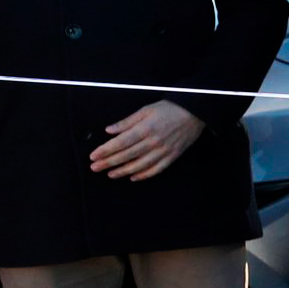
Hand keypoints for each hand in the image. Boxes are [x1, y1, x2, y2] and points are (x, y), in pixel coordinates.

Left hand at [90, 100, 204, 180]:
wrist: (195, 113)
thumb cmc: (169, 109)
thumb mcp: (146, 110)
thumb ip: (127, 122)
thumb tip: (109, 130)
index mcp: (146, 128)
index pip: (121, 142)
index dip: (106, 150)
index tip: (93, 156)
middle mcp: (154, 142)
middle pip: (127, 155)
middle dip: (109, 162)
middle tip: (95, 168)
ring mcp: (164, 151)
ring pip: (140, 165)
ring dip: (123, 171)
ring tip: (110, 174)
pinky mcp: (172, 156)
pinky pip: (156, 169)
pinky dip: (144, 175)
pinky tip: (133, 177)